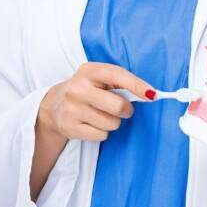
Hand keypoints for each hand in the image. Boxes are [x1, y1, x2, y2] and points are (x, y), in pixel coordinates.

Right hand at [38, 62, 155, 142]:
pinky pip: (101, 135)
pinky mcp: (70, 127)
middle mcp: (78, 88)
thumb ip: (120, 82)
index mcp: (88, 71)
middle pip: (118, 105)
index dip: (136, 85)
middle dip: (127, 110)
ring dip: (113, 122)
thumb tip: (150, 95)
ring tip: (102, 114)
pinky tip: (92, 123)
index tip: (152, 95)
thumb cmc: (88, 89)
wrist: (54, 105)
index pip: (116, 75)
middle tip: (123, 109)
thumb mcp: (99, 78)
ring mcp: (72, 109)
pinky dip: (102, 132)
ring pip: (111, 123)